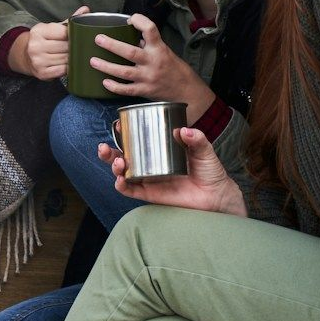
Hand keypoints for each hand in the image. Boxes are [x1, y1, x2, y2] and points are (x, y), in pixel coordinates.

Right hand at [8, 6, 86, 79]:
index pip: (63, 32)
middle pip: (65, 46)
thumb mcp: (52, 28)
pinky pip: (62, 70)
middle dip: (74, 47)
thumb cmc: (43, 41)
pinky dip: (68, 67)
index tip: (77, 36)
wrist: (26, 56)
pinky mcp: (42, 73)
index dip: (73, 34)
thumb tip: (85, 10)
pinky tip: (69, 64)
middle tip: (79, 46)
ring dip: (73, 58)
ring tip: (76, 55)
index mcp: (38, 32)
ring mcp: (38, 61)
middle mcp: (35, 46)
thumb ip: (68, 21)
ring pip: (65, 59)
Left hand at [92, 17, 213, 117]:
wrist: (185, 90)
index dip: (139, 21)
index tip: (129, 19)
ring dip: (107, 66)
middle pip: (130, 52)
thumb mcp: (164, 51)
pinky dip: (115, 87)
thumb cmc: (173, 68)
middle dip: (112, 45)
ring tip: (93, 61)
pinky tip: (104, 82)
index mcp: (159, 48)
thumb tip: (130, 34)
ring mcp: (148, 78)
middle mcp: (153, 62)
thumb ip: (148, 44)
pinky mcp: (144, 91)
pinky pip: (127, 90)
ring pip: (124, 72)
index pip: (150, 30)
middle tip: (98, 39)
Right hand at [99, 127, 246, 214]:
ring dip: (114, 167)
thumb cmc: (209, 171)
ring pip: (123, 173)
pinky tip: (121, 179)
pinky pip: (131, 191)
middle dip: (109, 153)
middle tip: (103, 148)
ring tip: (118, 163)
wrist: (216, 195)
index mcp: (159, 151)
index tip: (119, 125)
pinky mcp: (150, 194)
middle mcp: (149, 165)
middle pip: (122, 158)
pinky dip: (122, 185)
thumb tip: (183, 130)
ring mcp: (149, 180)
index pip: (137, 141)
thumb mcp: (204, 150)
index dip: (124, 134)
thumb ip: (196, 139)